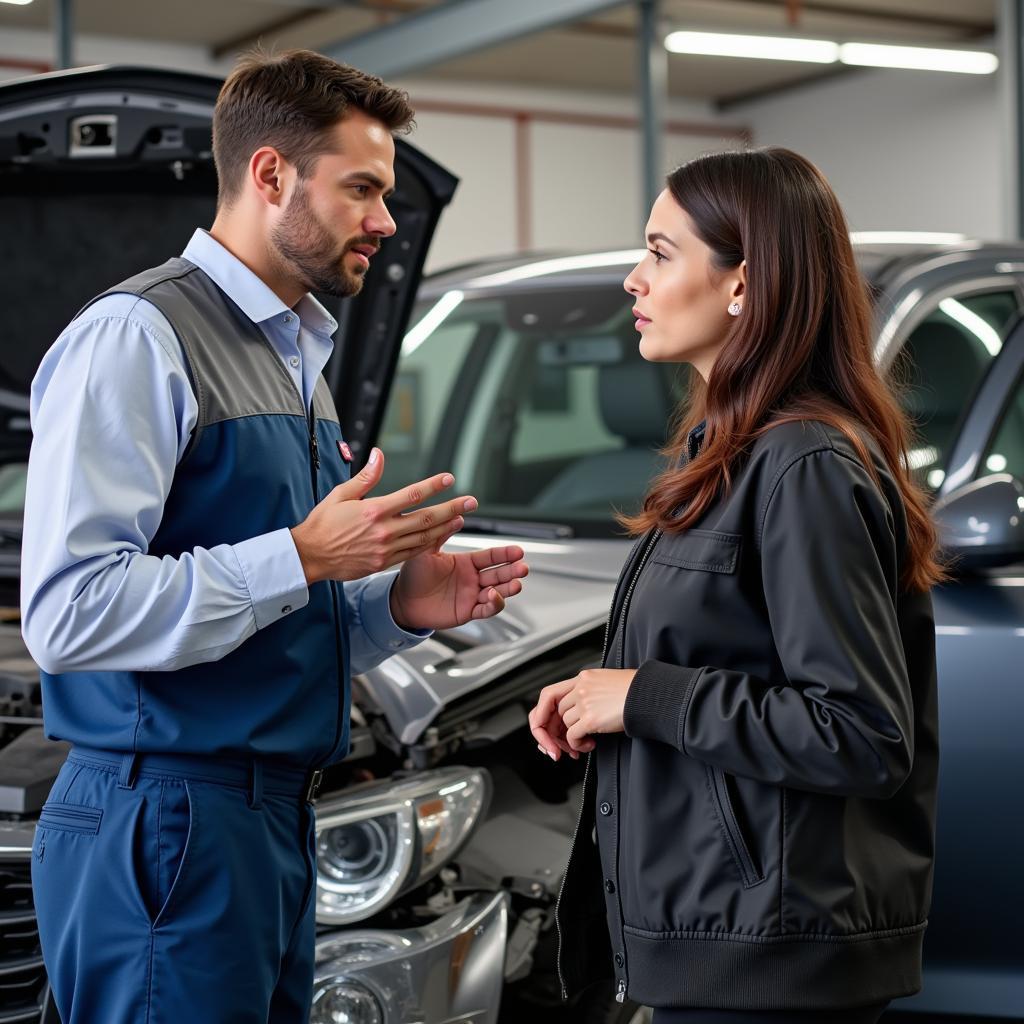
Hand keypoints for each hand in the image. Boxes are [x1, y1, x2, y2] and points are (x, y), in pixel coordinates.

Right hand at [290, 448, 475, 584]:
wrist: (309, 556)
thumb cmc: (322, 524)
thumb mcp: (341, 494)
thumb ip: (366, 476)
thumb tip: (379, 454)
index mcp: (373, 510)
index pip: (411, 495)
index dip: (433, 486)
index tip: (449, 479)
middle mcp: (383, 530)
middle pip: (426, 518)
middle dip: (452, 508)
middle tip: (471, 502)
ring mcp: (386, 549)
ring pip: (424, 537)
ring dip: (446, 527)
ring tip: (462, 518)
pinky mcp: (384, 563)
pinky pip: (413, 553)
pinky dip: (430, 544)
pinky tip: (441, 536)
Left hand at [391, 544, 528, 629]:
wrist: (402, 600)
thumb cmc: (412, 574)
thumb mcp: (426, 550)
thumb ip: (440, 533)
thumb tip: (457, 516)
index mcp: (466, 562)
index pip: (491, 557)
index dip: (505, 554)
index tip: (518, 551)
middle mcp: (472, 578)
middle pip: (499, 574)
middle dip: (513, 571)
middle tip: (523, 567)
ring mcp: (472, 595)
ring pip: (498, 592)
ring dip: (509, 588)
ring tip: (516, 583)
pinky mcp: (467, 612)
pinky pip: (486, 610)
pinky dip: (494, 604)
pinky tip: (495, 597)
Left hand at [529, 669, 635, 760]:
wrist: (651, 695)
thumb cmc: (637, 692)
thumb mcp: (608, 683)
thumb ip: (589, 692)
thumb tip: (578, 712)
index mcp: (584, 678)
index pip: (550, 693)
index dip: (544, 711)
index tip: (547, 725)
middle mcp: (581, 688)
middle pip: (555, 712)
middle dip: (557, 730)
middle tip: (563, 741)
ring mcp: (585, 702)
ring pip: (564, 724)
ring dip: (571, 738)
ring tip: (586, 742)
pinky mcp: (591, 718)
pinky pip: (572, 736)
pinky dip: (577, 744)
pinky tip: (589, 745)